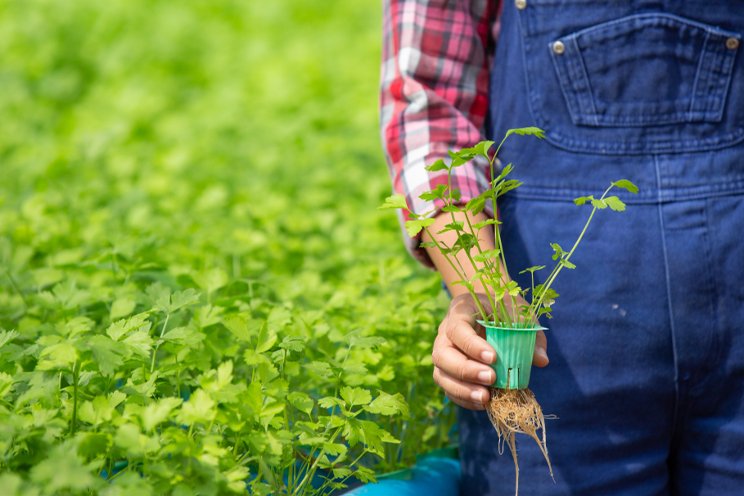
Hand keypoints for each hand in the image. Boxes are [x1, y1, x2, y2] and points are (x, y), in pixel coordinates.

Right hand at [431, 292, 548, 409]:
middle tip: (491, 379)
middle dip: (465, 370)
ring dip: (462, 389)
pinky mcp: (447, 370)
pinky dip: (464, 398)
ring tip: (486, 398)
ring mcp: (444, 352)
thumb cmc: (504, 309)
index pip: (458, 329)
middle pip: (442, 354)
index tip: (493, 358)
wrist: (490, 310)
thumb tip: (541, 361)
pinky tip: (483, 403)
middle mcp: (445, 332)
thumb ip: (529, 335)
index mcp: (460, 310)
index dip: (472, 345)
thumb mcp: (519, 313)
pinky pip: (448, 388)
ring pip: (441, 374)